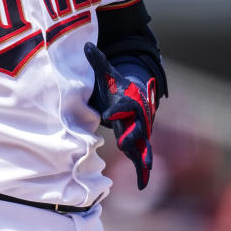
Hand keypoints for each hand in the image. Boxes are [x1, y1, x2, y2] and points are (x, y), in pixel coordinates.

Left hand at [84, 42, 156, 189]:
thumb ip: (97, 61)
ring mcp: (139, 131)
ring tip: (145, 166)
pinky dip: (143, 171)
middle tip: (124, 143)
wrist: (136, 96)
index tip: (107, 115)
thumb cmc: (117, 87)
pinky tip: (142, 185)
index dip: (116, 110)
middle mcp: (136, 118)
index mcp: (128, 101)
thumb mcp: (107, 74)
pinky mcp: (139, 143)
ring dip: (143, 155)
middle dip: (131, 135)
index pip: (122, 106)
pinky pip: (142, 158)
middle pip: (136, 127)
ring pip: (143, 144)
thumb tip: (85, 44)